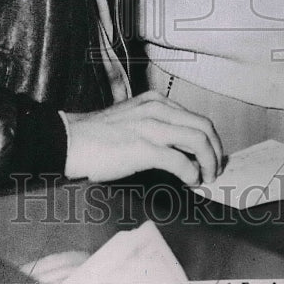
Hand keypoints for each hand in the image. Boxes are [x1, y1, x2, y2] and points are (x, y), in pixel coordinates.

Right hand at [64, 91, 223, 185]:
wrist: (67, 140)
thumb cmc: (95, 136)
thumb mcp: (131, 119)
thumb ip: (154, 126)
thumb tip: (178, 148)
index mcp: (155, 101)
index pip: (196, 118)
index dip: (210, 140)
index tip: (211, 157)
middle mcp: (156, 109)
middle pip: (204, 127)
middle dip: (216, 151)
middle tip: (214, 170)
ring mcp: (150, 127)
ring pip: (198, 140)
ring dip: (208, 162)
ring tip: (205, 178)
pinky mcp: (142, 148)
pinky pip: (180, 161)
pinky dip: (191, 173)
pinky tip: (190, 181)